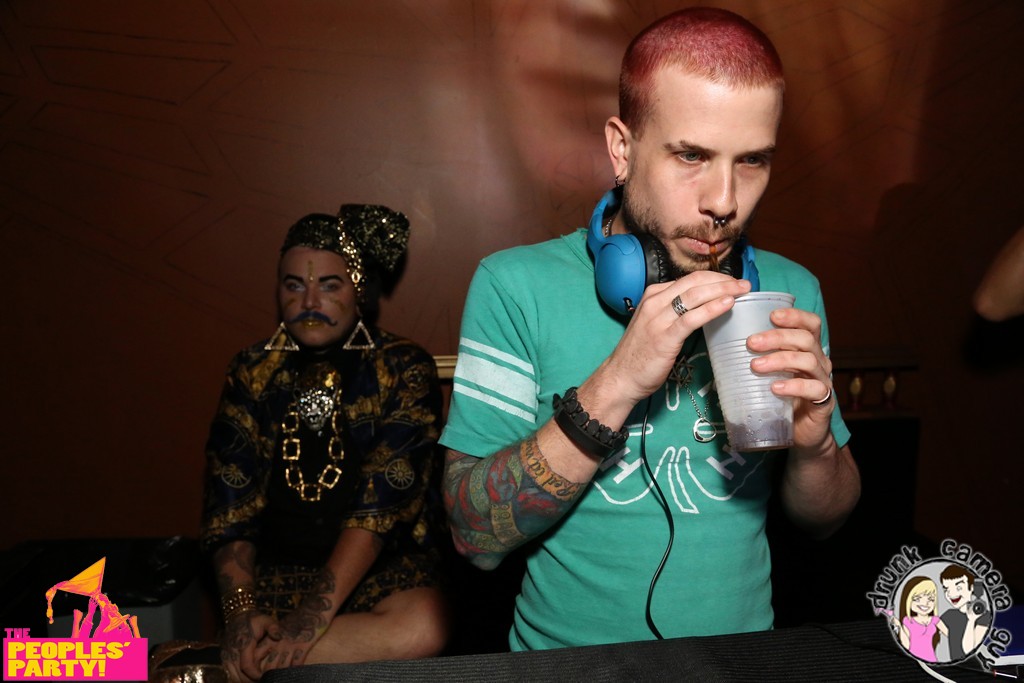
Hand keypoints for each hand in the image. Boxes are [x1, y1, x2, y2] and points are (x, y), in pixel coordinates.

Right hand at [220, 610, 275, 682]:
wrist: (238, 616)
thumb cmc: (255, 619)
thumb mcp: (266, 619)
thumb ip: (273, 627)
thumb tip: (278, 637)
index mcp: (243, 642)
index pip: (246, 665)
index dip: (255, 674)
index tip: (264, 677)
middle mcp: (232, 650)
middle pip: (239, 674)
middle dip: (250, 681)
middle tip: (262, 681)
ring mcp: (226, 654)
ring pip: (232, 675)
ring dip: (243, 680)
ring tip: (255, 681)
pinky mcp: (224, 656)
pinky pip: (229, 672)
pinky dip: (237, 678)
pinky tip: (247, 679)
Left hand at [252, 607, 324, 673]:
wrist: (315, 607)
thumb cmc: (300, 618)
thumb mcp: (282, 627)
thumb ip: (274, 640)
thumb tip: (270, 654)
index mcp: (272, 638)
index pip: (256, 656)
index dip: (255, 668)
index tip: (258, 675)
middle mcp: (279, 642)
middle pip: (269, 666)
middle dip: (269, 677)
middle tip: (271, 681)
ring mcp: (291, 644)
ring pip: (282, 667)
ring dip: (282, 675)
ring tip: (283, 680)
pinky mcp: (304, 645)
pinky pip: (298, 663)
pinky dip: (296, 670)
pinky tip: (297, 674)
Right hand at [602, 272, 750, 404]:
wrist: (621, 377)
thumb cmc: (640, 354)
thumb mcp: (655, 323)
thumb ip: (674, 312)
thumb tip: (703, 307)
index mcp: (653, 295)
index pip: (689, 279)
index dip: (714, 277)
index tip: (732, 282)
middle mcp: (654, 302)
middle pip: (694, 282)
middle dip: (723, 280)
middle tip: (744, 283)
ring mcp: (658, 319)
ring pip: (695, 296)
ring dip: (722, 290)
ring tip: (743, 290)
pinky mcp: (664, 337)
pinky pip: (692, 318)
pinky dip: (712, 308)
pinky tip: (728, 304)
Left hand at [744, 307, 834, 451]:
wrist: (801, 433)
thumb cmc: (782, 398)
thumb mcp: (771, 373)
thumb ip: (759, 357)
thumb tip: (722, 343)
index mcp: (808, 349)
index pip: (810, 324)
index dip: (795, 316)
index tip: (772, 315)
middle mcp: (819, 361)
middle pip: (805, 339)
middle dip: (777, 337)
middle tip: (751, 343)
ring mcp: (823, 381)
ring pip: (808, 361)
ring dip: (779, 360)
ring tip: (755, 366)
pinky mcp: (824, 403)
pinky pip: (814, 389)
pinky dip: (794, 386)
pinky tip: (775, 388)